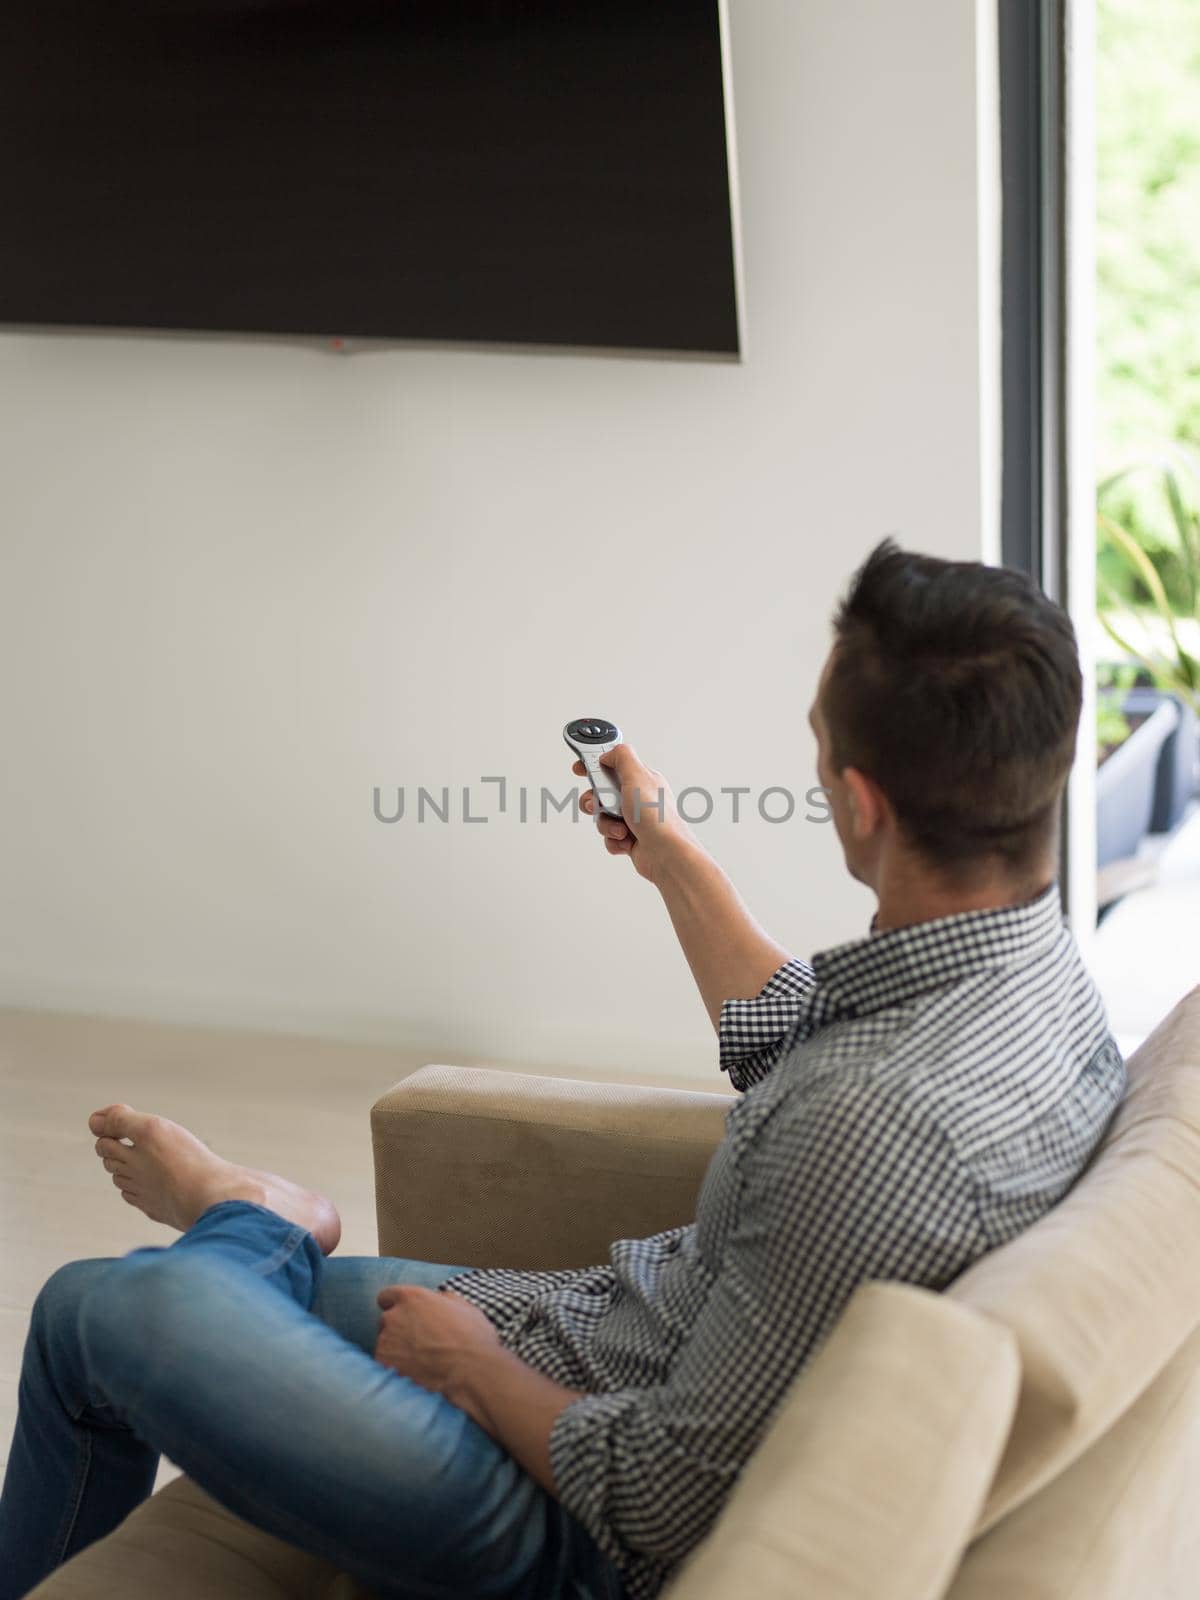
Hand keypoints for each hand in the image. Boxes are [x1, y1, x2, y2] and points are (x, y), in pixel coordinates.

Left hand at [374, 1285, 500, 1421]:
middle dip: (398, 1331)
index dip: (397, 1307)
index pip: (388, 1296)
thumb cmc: (473, 1340)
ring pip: (385, 1345)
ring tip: (420, 1364)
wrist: (471, 1374)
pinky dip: (395, 1371)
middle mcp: (394, 1316)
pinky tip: (415, 1377)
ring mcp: (386, 1342)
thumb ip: (443, 1299)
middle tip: (419, 1345)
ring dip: (397, 1352)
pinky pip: (384, 1367)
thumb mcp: (464, 1308)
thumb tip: (437, 1299)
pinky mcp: (383, 1366)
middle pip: (386, 1322)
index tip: (406, 1317)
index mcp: (412, 1297)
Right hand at [572, 743, 695, 884]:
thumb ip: (622, 758)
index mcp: (641, 779)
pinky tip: (626, 842)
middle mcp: (637, 798)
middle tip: (600, 805)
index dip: (595, 765)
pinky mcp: (630, 838)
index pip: (614, 765)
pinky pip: (608, 837)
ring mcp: (634, 819)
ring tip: (621, 829)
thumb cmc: (657, 818)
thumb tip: (608, 754)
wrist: (665, 854)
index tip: (579, 768)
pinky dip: (614, 841)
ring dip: (607, 824)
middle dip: (596, 802)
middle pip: (601, 793)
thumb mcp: (637, 776)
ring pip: (603, 817)